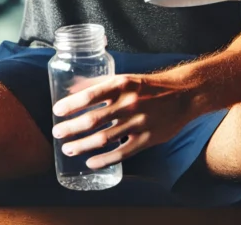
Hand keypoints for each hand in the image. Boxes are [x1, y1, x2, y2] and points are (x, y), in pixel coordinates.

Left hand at [51, 72, 197, 169]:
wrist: (183, 95)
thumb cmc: (149, 87)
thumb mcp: (126, 79)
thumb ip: (101, 86)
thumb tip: (73, 90)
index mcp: (121, 85)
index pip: (90, 95)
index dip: (71, 105)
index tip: (57, 111)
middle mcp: (129, 103)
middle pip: (93, 119)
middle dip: (71, 128)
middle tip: (57, 134)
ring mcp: (138, 122)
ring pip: (104, 138)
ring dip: (82, 145)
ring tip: (68, 149)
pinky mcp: (147, 139)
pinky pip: (122, 152)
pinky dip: (104, 159)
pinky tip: (90, 162)